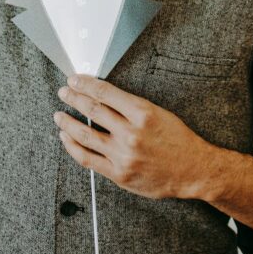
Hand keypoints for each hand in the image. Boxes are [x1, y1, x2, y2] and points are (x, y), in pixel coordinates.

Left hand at [53, 74, 213, 200]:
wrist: (193, 171)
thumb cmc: (178, 140)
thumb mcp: (159, 113)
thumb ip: (130, 106)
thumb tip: (102, 95)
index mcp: (142, 113)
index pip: (105, 93)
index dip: (85, 84)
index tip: (74, 80)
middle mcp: (130, 133)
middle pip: (92, 109)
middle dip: (73, 98)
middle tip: (64, 92)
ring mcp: (123, 155)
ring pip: (84, 134)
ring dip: (67, 122)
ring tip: (59, 115)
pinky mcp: (119, 174)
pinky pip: (87, 159)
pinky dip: (72, 147)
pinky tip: (66, 139)